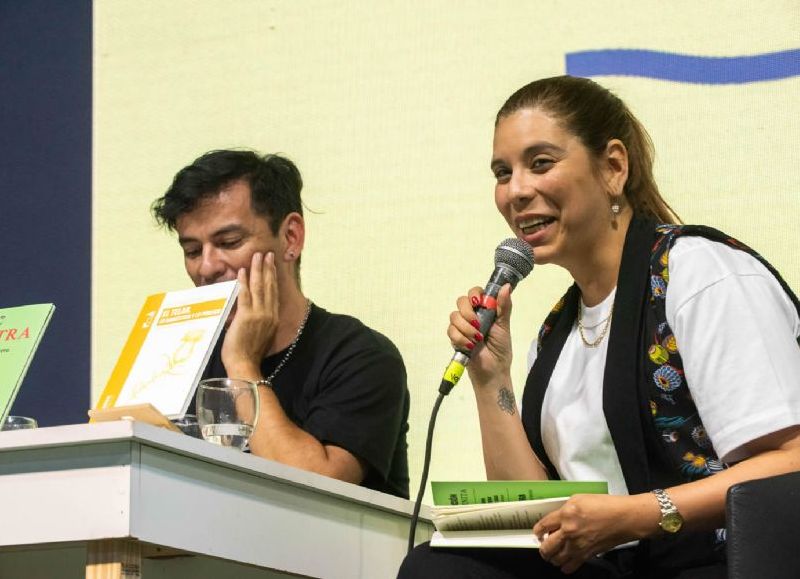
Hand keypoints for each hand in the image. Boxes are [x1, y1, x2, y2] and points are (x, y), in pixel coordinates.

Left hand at [221, 251, 279, 377]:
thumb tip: (250, 313)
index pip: (273, 293)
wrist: (245, 365)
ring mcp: (259, 315)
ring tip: (257, 256)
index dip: (272, 277)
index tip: (271, 265)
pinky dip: (244, 282)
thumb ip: (258, 322)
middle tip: (266, 254)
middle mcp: (269, 314)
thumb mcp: (260, 336)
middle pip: (269, 286)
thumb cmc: (248, 355)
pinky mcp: (246, 316)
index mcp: (273, 319)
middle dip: (267, 268)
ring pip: (259, 287)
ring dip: (257, 270)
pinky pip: (245, 295)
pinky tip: (242, 271)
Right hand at [446, 283, 513, 385]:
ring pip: (454, 316)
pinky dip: (460, 338)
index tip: (479, 303)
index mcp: (484, 310)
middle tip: (477, 324)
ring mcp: (462, 326)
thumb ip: (504, 306)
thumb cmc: (501, 348)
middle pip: (461, 301)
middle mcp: (472, 315)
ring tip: (477, 339)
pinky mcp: (455, 338)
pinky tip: (470, 346)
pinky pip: (451, 331)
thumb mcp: (504, 326)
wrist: (493, 370)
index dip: (474, 294)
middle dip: (468, 312)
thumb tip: (506, 286)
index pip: (474, 293)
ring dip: (466, 328)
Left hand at [534, 494, 648, 573]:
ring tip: (554, 553)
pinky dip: (565, 567)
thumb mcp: (579, 499)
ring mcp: (577, 546)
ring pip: (556, 559)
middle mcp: (569, 532)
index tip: (537, 533)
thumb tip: (556, 519)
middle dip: (542, 548)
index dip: (537, 530)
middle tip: (543, 545)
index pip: (543, 525)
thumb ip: (564, 509)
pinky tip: (565, 562)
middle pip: (546, 547)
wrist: (624, 518)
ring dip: (552, 557)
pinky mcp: (587, 555)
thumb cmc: (604, 505)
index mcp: (565, 514)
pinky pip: (570, 567)